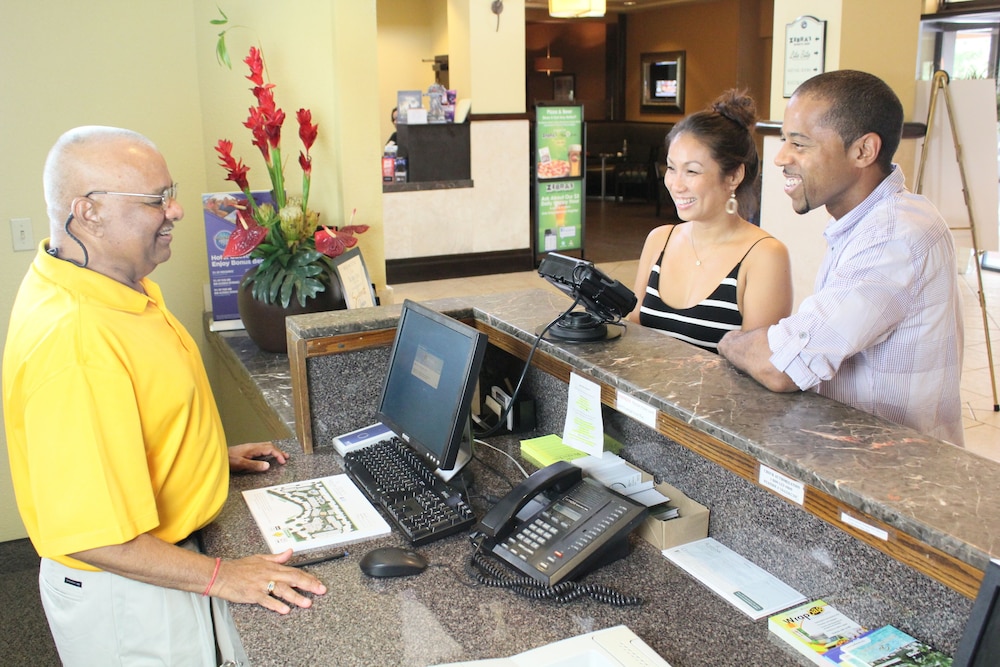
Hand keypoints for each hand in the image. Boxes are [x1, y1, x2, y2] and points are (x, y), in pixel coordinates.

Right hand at [211, 549, 327, 613]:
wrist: (220, 574)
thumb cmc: (238, 568)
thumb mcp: (259, 558)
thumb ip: (276, 557)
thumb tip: (290, 552)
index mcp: (272, 566)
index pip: (295, 571)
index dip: (308, 577)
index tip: (318, 583)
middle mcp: (269, 574)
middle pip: (293, 578)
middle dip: (309, 585)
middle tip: (320, 590)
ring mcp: (261, 584)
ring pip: (282, 589)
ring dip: (295, 597)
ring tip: (307, 603)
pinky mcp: (253, 594)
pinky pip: (267, 600)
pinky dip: (276, 605)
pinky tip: (285, 610)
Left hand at [228, 441, 288, 472]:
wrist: (219, 456)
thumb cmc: (228, 460)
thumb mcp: (241, 464)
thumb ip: (255, 465)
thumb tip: (268, 466)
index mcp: (253, 448)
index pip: (270, 449)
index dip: (278, 454)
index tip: (283, 461)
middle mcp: (253, 446)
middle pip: (270, 446)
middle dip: (279, 451)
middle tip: (286, 458)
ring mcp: (251, 448)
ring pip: (266, 446)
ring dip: (275, 451)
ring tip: (281, 456)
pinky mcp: (248, 450)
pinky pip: (262, 449)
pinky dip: (269, 452)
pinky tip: (269, 456)